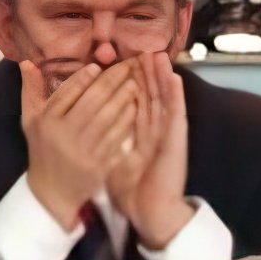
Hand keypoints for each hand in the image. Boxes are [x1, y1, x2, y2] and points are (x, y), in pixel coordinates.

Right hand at [19, 59, 141, 229]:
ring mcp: (82, 151)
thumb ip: (30, 91)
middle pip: (91, 103)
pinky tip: (135, 109)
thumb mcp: (31, 121)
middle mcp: (64, 134)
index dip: (82, 78)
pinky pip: (116, 139)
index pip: (65, 94)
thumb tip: (26, 61)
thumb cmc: (42, 149)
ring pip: (106, 119)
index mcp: (46, 121)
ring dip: (123, 100)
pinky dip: (126, 122)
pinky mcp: (98, 165)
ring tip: (134, 84)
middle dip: (110, 82)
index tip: (97, 66)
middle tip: (127, 67)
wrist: (52, 191)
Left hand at [106, 53, 194, 250]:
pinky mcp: (176, 143)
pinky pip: (176, 115)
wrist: (150, 211)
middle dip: (148, 72)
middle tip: (144, 48)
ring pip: (166, 99)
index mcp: (142, 133)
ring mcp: (169, 135)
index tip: (125, 59)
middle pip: (153, 95)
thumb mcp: (111, 158)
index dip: (132, 80)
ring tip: (159, 54)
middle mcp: (157, 130)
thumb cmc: (132, 190)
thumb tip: (84, 128)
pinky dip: (176, 96)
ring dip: (164, 76)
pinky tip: (174, 78)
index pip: (137, 100)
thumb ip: (103, 140)